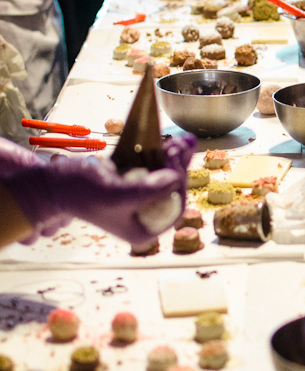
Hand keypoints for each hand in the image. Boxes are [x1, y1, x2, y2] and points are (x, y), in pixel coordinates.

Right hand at [3, 134, 195, 245]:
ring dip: (175, 156)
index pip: (175, 207)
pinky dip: (162, 154)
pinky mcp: (134, 184)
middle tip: (184, 143)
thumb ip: (147, 191)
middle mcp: (146, 218)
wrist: (54, 183)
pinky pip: (154, 169)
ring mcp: (141, 200)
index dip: (179, 183)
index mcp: (144, 230)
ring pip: (167, 177)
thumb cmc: (80, 192)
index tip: (174, 160)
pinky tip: (171, 142)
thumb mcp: (115, 194)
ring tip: (183, 140)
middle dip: (179, 165)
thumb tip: (176, 180)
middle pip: (173, 189)